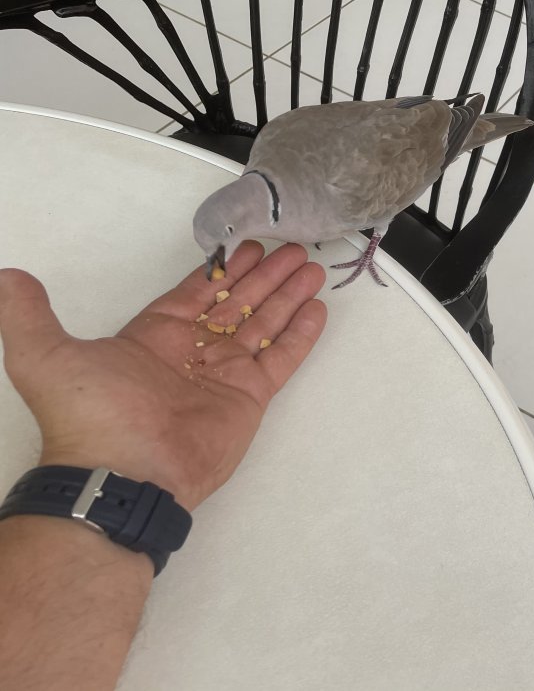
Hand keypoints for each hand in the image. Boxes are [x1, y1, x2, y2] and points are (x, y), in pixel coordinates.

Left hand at [0, 243, 326, 510]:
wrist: (123, 474)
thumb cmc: (92, 413)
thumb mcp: (45, 355)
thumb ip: (29, 315)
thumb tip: (8, 278)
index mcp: (153, 338)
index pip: (197, 293)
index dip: (223, 269)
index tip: (249, 246)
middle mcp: (193, 353)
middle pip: (237, 303)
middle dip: (265, 276)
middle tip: (293, 248)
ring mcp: (224, 376)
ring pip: (263, 325)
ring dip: (287, 296)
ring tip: (312, 268)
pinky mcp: (250, 399)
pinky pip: (280, 359)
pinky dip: (300, 335)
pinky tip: (316, 309)